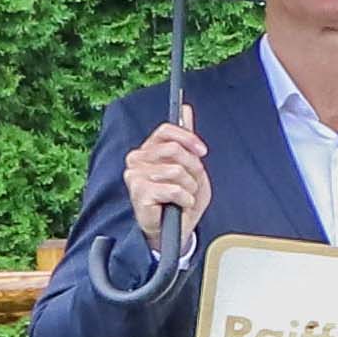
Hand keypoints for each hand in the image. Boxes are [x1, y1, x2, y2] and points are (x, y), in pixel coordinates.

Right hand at [120, 110, 209, 241]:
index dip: (188, 138)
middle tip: (191, 182)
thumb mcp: (191, 166)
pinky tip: (179, 204)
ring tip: (184, 196)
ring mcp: (135, 175)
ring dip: (189, 187)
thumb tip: (185, 109)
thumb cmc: (181, 197)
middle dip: (193, 168)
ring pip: (177, 171)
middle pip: (174, 150)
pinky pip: (174, 189)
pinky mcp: (138, 191)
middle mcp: (137, 159)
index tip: (202, 152)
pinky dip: (185, 199)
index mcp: (149, 149)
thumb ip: (186, 138)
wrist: (175, 227)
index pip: (166, 131)